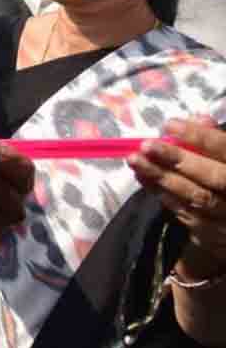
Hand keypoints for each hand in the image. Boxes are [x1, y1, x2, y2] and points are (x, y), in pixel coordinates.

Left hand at [129, 117, 225, 267]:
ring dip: (161, 177)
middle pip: (213, 177)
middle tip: (146, 145)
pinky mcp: (210, 233)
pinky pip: (183, 212)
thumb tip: (199, 119)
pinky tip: (142, 176)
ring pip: (194, 197)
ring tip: (135, 159)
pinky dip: (160, 192)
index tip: (170, 124)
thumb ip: (219, 141)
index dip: (201, 137)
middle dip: (177, 159)